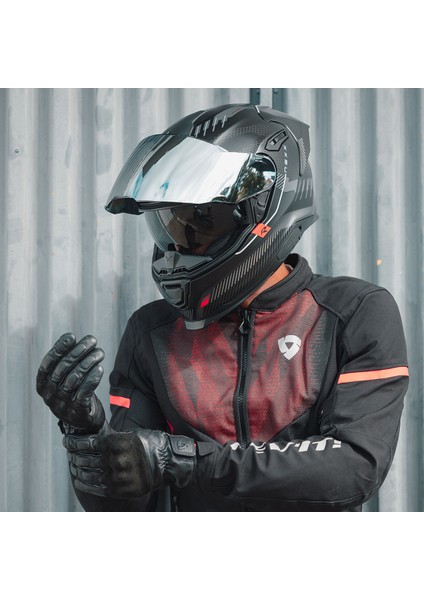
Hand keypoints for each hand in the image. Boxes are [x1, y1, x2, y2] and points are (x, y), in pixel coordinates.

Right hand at [36, 333, 105, 432]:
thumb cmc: (73, 393)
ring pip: (75, 378)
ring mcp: (62, 404)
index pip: (48, 363)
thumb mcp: (64, 379)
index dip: (59, 348)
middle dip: (79, 351)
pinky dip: (93, 378)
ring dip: (89, 362)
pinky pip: (85, 391)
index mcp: (42, 385)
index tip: (71, 336)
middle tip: (92, 340)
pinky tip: (100, 368)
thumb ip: (65, 361)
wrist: (82, 423)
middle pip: (63, 368)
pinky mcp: (77, 411)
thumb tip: (72, 338)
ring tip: (100, 352)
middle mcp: (49, 395)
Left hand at [63, 426, 195, 498]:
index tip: (67, 441)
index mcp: (115, 443)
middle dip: (73, 456)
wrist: (167, 463)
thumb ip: (110, 439)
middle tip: (70, 454)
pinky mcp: (119, 490)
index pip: (86, 443)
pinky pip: (96, 488)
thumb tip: (91, 441)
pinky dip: (85, 484)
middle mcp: (114, 460)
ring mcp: (116, 476)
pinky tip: (80, 480)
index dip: (73, 442)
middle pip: (84, 459)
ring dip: (77, 470)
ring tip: (74, 467)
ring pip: (87, 474)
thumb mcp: (129, 435)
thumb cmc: (150, 445)